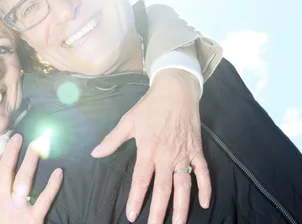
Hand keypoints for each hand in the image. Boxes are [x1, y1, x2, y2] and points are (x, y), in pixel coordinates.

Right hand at [0, 134, 62, 223]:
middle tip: (19, 136)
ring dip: (31, 160)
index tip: (6, 150)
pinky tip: (59, 172)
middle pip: (5, 170)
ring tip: (39, 145)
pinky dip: (53, 185)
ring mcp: (17, 208)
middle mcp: (1, 200)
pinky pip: (44, 199)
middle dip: (12, 151)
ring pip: (23, 179)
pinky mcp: (33, 219)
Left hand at [91, 69, 210, 222]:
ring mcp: (183, 153)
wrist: (176, 90)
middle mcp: (166, 155)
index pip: (141, 179)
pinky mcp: (197, 149)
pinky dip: (205, 187)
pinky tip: (205, 203)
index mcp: (148, 149)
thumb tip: (95, 153)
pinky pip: (203, 172)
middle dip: (158, 211)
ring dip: (182, 207)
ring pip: (183, 185)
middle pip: (162, 188)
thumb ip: (112, 140)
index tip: (131, 215)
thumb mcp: (128, 121)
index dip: (135, 198)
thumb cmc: (150, 106)